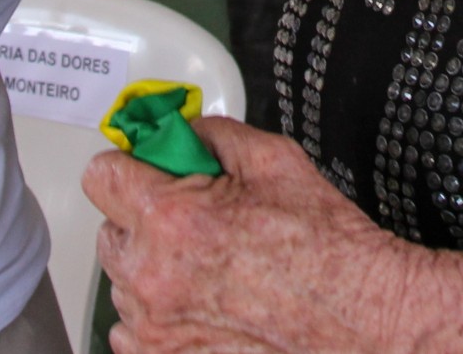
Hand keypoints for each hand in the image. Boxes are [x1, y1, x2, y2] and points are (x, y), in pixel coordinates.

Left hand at [85, 116, 418, 353]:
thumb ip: (214, 135)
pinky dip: (158, 318)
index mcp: (171, 219)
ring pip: (122, 282)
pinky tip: (199, 306)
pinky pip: (131, 331)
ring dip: (152, 270)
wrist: (362, 316)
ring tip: (208, 268)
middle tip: (191, 220)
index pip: (100, 175)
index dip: (130, 166)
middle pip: (109, 230)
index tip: (149, 171)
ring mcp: (156, 327)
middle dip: (143, 219)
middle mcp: (153, 277)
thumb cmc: (328, 249)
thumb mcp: (275, 161)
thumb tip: (185, 131)